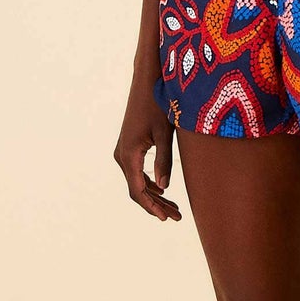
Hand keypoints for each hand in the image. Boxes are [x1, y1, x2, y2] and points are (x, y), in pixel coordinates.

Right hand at [113, 67, 182, 222]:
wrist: (146, 82)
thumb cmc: (158, 104)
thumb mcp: (164, 133)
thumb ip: (164, 160)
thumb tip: (164, 187)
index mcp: (129, 154)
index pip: (138, 190)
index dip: (152, 207)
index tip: (167, 218)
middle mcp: (122, 155)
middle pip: (137, 189)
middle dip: (156, 205)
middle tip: (177, 217)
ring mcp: (123, 151)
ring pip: (136, 181)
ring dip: (154, 195)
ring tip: (174, 208)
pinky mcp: (129, 146)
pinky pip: (136, 171)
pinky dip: (149, 183)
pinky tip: (163, 189)